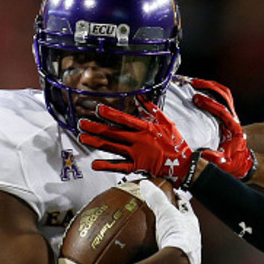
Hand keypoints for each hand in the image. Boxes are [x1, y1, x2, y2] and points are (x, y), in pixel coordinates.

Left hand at [77, 96, 196, 187]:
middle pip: (113, 133)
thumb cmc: (175, 142)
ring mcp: (136, 154)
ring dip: (96, 142)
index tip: (98, 109)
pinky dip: (107, 165)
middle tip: (82, 123)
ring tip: (83, 138)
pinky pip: (119, 166)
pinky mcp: (137, 166)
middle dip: (96, 127)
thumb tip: (140, 97)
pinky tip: (94, 164)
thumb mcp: (166, 122)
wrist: (181, 164)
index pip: (124, 120)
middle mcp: (138, 140)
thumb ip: (151, 109)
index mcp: (145, 128)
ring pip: (112, 147)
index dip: (110, 114)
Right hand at [139, 180, 200, 263]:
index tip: (169, 193)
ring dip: (167, 234)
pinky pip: (169, 252)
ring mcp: (187, 250)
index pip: (184, 206)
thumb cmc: (177, 235)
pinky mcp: (180, 262)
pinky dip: (161, 249)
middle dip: (171, 218)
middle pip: (181, 223)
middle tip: (158, 213)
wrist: (178, 262)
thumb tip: (146, 184)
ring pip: (177, 238)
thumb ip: (156, 198)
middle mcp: (192, 236)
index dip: (177, 199)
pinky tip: (151, 250)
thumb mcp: (166, 212)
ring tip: (152, 232)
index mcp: (191, 222)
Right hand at [190, 78, 256, 180]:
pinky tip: (199, 92)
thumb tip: (202, 155)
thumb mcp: (225, 163)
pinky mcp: (226, 117)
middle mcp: (233, 119)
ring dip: (210, 86)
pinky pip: (219, 99)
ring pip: (223, 94)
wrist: (242, 162)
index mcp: (234, 128)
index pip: (222, 111)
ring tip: (195, 83)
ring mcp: (230, 116)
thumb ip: (214, 159)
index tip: (197, 99)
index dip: (210, 104)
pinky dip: (211, 92)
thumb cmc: (234, 162)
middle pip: (224, 95)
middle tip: (194, 84)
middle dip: (209, 87)